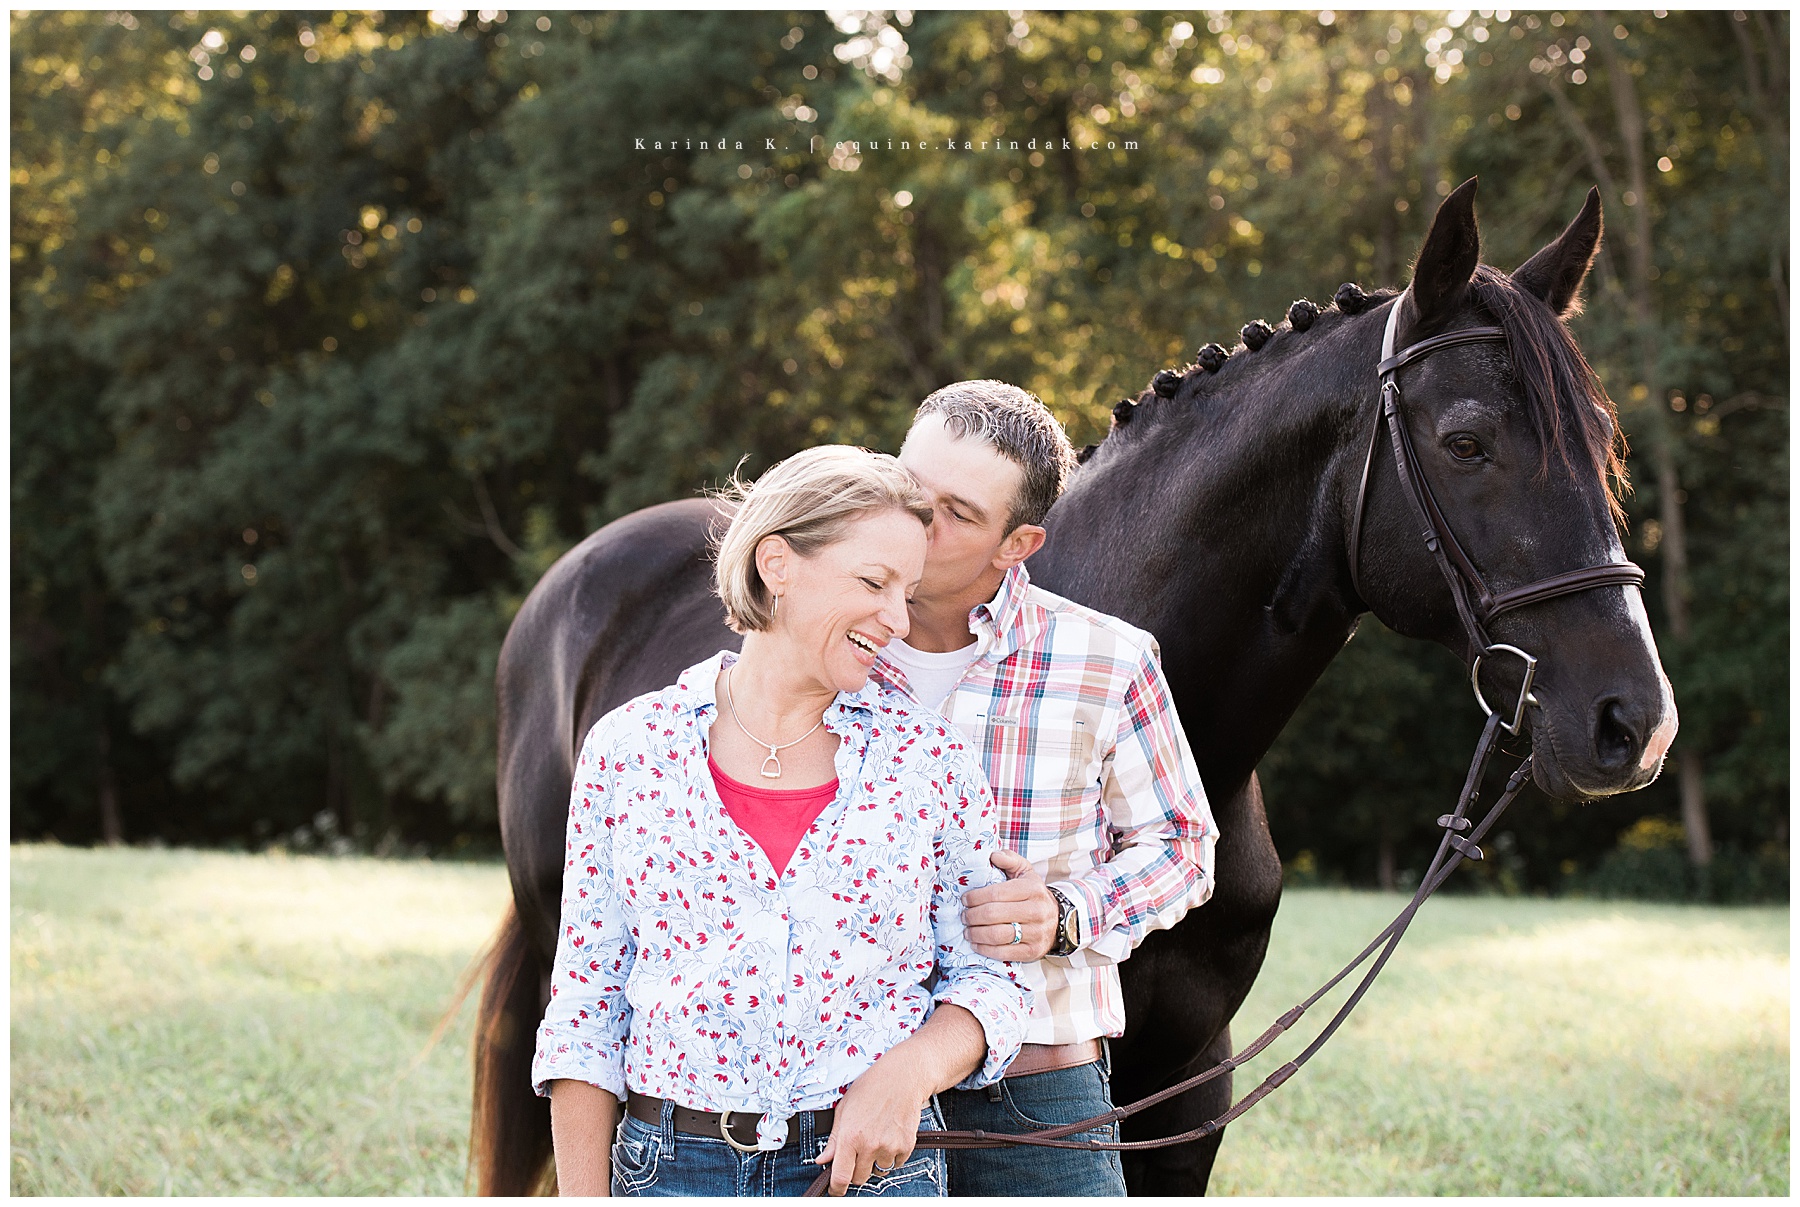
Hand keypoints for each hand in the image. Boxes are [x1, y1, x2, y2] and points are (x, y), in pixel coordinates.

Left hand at [814, 1050, 927, 1194]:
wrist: (903, 1077)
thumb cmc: (871, 1088)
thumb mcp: (844, 1109)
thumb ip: (834, 1140)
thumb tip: (822, 1160)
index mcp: (850, 1136)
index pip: (841, 1177)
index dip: (837, 1189)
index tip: (836, 1191)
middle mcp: (870, 1145)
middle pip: (859, 1178)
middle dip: (856, 1170)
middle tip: (858, 1152)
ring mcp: (889, 1147)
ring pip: (878, 1172)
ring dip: (875, 1162)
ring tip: (876, 1138)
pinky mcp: (906, 1146)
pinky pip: (896, 1164)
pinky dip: (892, 1156)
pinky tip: (889, 1135)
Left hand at [963, 848, 1057, 960]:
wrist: (1057, 920)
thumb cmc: (1033, 894)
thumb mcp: (1025, 872)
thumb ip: (1010, 859)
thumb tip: (993, 855)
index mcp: (1032, 889)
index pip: (996, 893)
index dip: (975, 897)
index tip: (964, 899)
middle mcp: (1037, 911)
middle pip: (994, 915)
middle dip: (972, 916)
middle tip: (963, 916)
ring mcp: (1036, 933)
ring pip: (997, 935)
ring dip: (976, 933)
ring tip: (967, 931)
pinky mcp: (1033, 951)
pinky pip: (1003, 953)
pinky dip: (985, 949)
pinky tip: (976, 944)